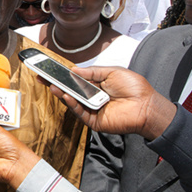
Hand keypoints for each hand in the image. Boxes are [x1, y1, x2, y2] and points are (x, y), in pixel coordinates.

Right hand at [51, 66, 176, 139]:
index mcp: (96, 85)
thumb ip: (92, 71)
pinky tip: (68, 97)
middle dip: (56, 84)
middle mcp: (92, 97)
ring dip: (62, 94)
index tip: (49, 71)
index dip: (62, 76)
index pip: (74, 80)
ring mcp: (92, 109)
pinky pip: (80, 113)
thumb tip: (74, 70)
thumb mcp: (112, 72)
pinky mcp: (94, 121)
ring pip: (72, 102)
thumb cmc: (135, 89)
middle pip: (70, 91)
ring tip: (53, 86)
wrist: (147, 106)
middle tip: (44, 78)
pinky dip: (72, 105)